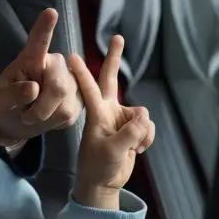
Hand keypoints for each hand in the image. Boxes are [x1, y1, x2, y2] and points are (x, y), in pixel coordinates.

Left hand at [0, 8, 81, 145]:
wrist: (14, 122)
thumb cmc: (3, 106)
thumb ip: (11, 95)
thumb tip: (33, 88)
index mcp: (30, 59)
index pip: (38, 42)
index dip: (44, 28)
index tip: (50, 12)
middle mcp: (53, 64)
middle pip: (59, 85)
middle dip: (41, 107)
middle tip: (25, 116)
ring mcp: (69, 80)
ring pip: (66, 102)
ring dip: (46, 115)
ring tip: (32, 114)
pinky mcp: (79, 97)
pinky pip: (71, 114)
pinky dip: (54, 121)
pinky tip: (46, 117)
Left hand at [71, 35, 154, 209]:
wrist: (103, 182)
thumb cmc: (98, 166)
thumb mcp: (112, 151)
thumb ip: (129, 133)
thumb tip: (144, 116)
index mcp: (96, 113)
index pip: (88, 89)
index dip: (81, 72)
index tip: (71, 54)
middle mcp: (107, 110)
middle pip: (111, 79)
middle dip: (115, 58)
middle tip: (118, 37)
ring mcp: (120, 117)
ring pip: (142, 115)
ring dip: (142, 132)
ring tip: (130, 147)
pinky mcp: (132, 126)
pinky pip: (148, 127)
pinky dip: (147, 139)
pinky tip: (136, 149)